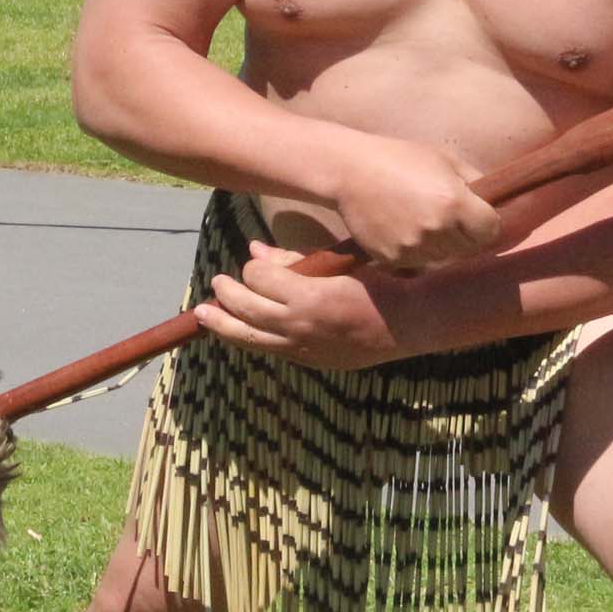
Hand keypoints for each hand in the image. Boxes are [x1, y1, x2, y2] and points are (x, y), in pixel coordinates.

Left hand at [196, 242, 398, 369]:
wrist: (407, 323)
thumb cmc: (376, 283)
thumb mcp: (336, 264)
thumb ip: (294, 260)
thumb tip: (255, 250)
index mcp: (308, 295)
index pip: (260, 279)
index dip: (252, 269)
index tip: (254, 263)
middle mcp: (299, 324)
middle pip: (246, 309)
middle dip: (226, 293)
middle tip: (216, 282)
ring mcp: (302, 347)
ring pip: (248, 337)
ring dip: (222, 323)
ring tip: (204, 313)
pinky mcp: (308, 361)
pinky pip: (269, 350)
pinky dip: (249, 339)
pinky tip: (238, 332)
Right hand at [331, 135, 498, 271]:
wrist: (350, 172)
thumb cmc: (400, 158)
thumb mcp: (444, 159)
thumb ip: (475, 181)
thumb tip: (496, 201)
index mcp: (454, 203)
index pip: (491, 230)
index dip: (486, 223)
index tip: (477, 216)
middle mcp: (436, 230)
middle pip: (469, 248)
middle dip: (464, 235)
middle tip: (447, 217)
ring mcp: (413, 248)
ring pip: (444, 259)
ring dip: (441, 246)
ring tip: (422, 221)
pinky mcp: (393, 260)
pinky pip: (418, 265)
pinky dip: (416, 253)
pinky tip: (404, 229)